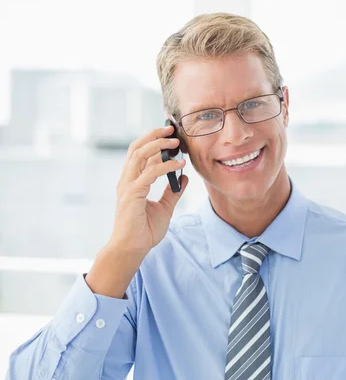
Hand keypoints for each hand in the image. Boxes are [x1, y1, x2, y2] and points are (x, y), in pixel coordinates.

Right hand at [109, 124, 188, 258]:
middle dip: (154, 136)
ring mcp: (127, 186)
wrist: (132, 249)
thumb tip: (184, 178)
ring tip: (176, 142)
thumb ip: (173, 192)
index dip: (152, 141)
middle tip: (172, 130)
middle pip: (136, 148)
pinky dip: (166, 166)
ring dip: (159, 146)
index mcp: (132, 182)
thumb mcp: (164, 208)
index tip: (169, 134)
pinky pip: (150, 173)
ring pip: (139, 155)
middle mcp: (127, 180)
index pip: (139, 153)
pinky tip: (180, 164)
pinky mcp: (132, 194)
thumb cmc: (144, 231)